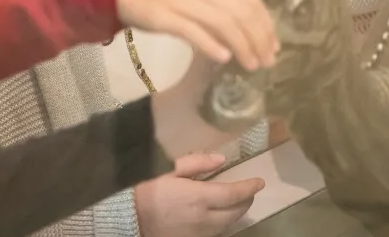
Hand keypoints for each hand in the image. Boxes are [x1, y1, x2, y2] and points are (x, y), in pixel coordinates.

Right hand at [117, 0, 278, 70]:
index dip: (266, 24)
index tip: (274, 46)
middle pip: (241, 12)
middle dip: (259, 39)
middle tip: (267, 62)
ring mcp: (182, 0)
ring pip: (223, 22)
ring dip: (243, 46)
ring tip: (251, 65)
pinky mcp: (163, 16)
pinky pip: (191, 29)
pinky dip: (211, 44)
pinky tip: (223, 59)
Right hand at [136, 153, 262, 236]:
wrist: (128, 218)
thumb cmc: (147, 189)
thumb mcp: (168, 169)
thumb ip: (196, 164)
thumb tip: (221, 160)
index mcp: (199, 197)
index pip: (233, 193)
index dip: (249, 187)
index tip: (260, 181)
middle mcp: (204, 218)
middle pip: (235, 212)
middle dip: (246, 200)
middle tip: (249, 190)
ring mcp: (199, 233)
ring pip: (228, 225)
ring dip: (236, 213)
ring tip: (237, 202)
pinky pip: (216, 232)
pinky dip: (223, 223)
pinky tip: (220, 215)